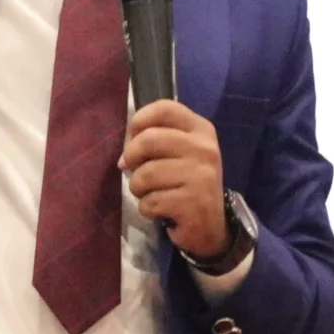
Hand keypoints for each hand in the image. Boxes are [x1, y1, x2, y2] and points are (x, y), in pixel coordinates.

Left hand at [121, 100, 227, 259]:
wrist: (210, 225)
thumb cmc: (187, 183)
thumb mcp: (180, 154)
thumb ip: (155, 142)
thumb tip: (123, 158)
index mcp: (201, 130)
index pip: (165, 108)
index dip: (139, 121)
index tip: (133, 139)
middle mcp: (205, 149)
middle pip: (149, 139)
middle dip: (132, 158)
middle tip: (134, 171)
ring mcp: (201, 176)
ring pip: (146, 174)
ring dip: (138, 188)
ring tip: (150, 194)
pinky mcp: (194, 203)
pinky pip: (150, 201)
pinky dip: (147, 209)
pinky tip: (161, 210)